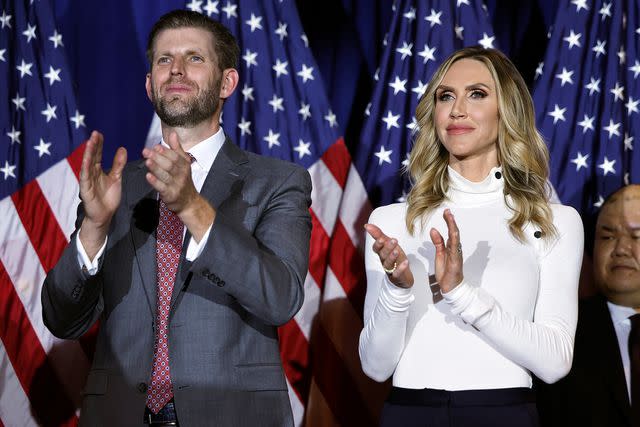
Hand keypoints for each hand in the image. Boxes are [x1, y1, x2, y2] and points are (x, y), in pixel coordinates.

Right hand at [78, 131, 126, 257]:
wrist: (105, 215)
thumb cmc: (108, 197)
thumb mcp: (116, 178)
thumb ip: (118, 164)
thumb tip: (122, 148)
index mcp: (97, 170)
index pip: (97, 154)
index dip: (98, 144)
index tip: (99, 134)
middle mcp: (91, 174)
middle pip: (91, 157)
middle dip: (93, 145)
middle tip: (95, 133)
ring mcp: (87, 181)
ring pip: (87, 165)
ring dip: (88, 154)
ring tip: (90, 142)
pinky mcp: (85, 190)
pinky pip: (85, 178)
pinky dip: (85, 169)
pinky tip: (86, 160)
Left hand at [142, 132, 214, 241]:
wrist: (189, 202)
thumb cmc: (182, 180)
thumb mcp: (183, 164)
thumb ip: (177, 149)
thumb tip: (173, 134)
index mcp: (184, 165)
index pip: (175, 156)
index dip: (165, 151)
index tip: (155, 147)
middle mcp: (182, 174)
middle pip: (170, 164)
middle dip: (157, 157)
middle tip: (146, 151)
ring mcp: (177, 185)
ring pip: (166, 175)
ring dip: (156, 168)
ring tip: (147, 161)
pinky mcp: (171, 195)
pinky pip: (162, 187)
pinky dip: (155, 182)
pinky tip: (148, 176)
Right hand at [365, 224, 413, 287]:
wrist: (402, 276)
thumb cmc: (395, 258)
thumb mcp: (388, 244)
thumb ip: (378, 235)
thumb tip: (367, 225)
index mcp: (381, 253)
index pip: (376, 248)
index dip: (378, 244)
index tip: (381, 238)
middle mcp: (384, 261)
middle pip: (383, 254)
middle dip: (387, 247)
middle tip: (394, 240)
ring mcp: (390, 269)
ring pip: (388, 263)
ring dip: (392, 257)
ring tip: (397, 251)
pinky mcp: (397, 277)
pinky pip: (397, 273)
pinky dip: (401, 268)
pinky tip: (406, 262)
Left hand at [429, 209, 463, 292]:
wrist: (450, 286)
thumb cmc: (446, 271)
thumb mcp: (439, 254)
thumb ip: (438, 242)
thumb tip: (434, 230)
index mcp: (451, 246)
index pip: (450, 231)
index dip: (448, 221)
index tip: (446, 212)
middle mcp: (455, 248)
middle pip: (454, 232)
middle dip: (451, 221)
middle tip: (447, 211)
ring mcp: (456, 254)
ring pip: (455, 238)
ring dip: (453, 227)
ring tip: (450, 217)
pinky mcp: (455, 260)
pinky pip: (455, 248)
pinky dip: (454, 239)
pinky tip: (453, 232)